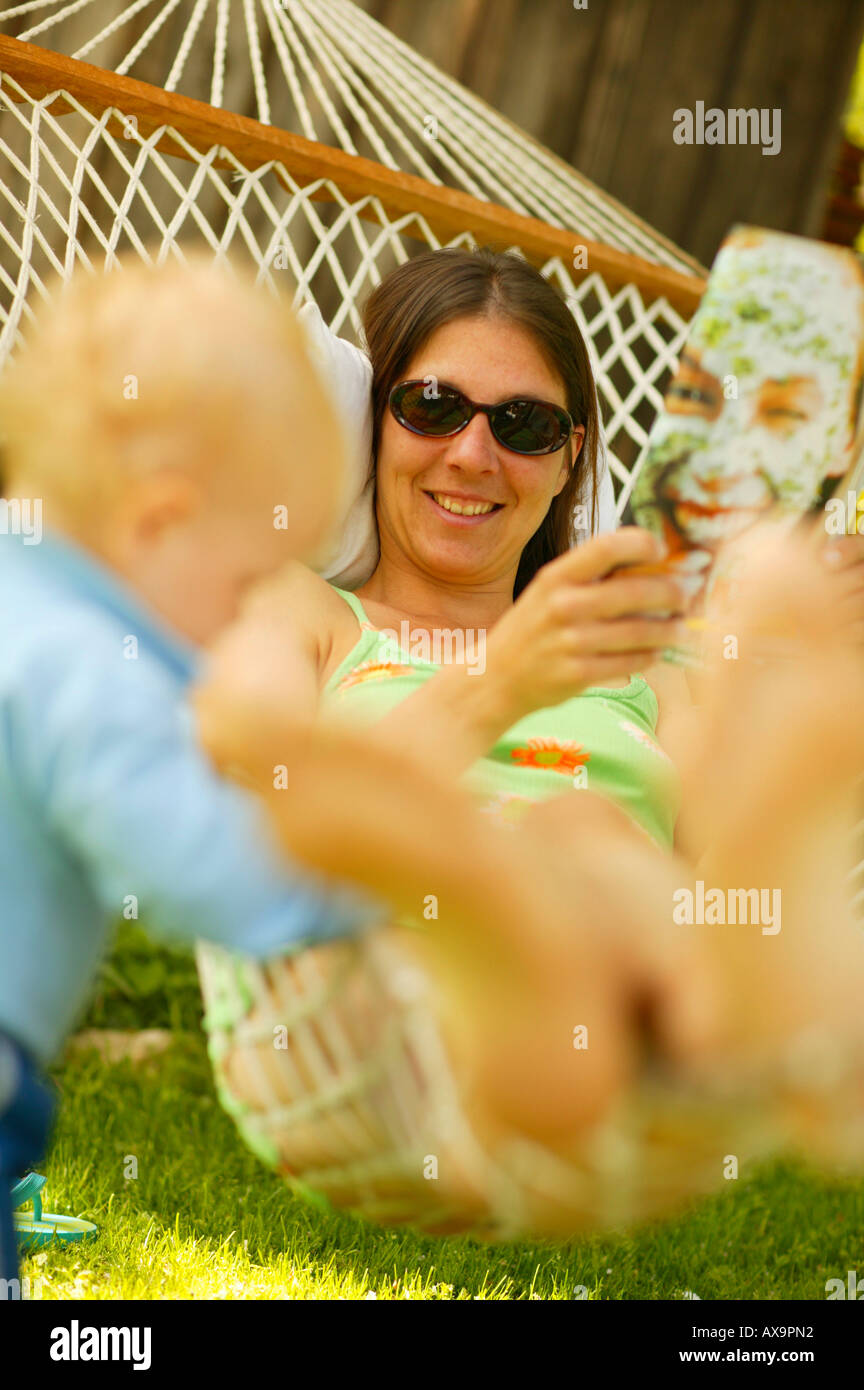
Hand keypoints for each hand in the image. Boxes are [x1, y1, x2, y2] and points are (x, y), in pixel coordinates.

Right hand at [485, 527, 689, 719]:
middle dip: (669, 593)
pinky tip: (655, 652)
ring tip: (679, 628)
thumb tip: (652, 569)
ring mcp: (570, 642)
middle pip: (634, 591)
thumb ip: (590, 579)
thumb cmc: (532, 630)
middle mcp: (562, 606)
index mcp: (556, 577)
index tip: (661, 552)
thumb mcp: (548, 592)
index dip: (642, 545)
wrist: (494, 678)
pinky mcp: (577, 674)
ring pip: (639, 632)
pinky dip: (649, 657)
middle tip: (684, 596)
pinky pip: (629, 662)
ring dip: (668, 630)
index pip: (607, 547)